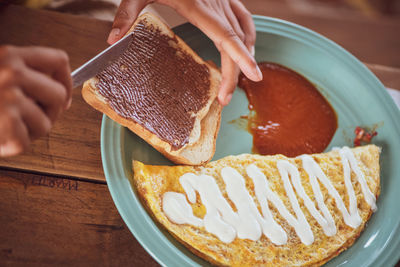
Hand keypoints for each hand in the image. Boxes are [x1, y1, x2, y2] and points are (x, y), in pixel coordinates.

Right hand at [0, 46, 71, 156]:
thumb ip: (26, 73)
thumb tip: (62, 87)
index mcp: (10, 56)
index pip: (59, 60)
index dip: (65, 80)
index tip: (62, 95)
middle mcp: (12, 74)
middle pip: (59, 94)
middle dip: (50, 111)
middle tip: (31, 116)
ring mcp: (9, 99)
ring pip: (48, 122)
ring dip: (31, 130)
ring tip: (8, 126)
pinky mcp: (6, 124)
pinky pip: (28, 141)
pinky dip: (14, 144)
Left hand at [107, 0, 261, 105]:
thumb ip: (127, 14)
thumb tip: (112, 41)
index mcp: (199, 5)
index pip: (226, 37)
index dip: (242, 58)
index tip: (255, 76)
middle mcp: (216, 4)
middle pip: (236, 42)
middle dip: (236, 71)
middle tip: (225, 99)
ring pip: (244, 31)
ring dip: (245, 55)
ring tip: (239, 78)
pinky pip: (243, 18)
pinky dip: (247, 36)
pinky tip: (244, 47)